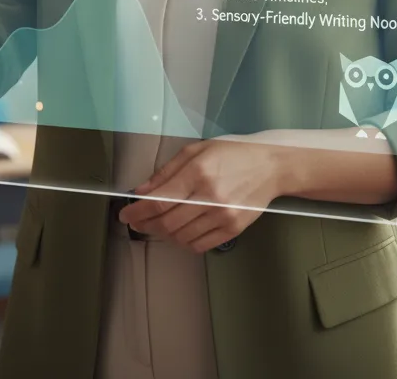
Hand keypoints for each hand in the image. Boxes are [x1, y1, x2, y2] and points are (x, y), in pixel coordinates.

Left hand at [117, 139, 290, 253]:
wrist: (271, 167)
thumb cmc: (232, 153)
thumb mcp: (197, 150)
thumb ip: (167, 172)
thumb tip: (141, 191)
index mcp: (198, 172)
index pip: (160, 200)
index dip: (138, 211)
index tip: (125, 214)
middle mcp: (210, 197)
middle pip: (167, 222)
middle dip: (145, 224)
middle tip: (136, 221)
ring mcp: (223, 216)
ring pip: (181, 237)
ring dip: (162, 234)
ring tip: (157, 225)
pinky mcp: (234, 230)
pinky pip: (199, 245)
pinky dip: (183, 242)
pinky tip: (178, 233)